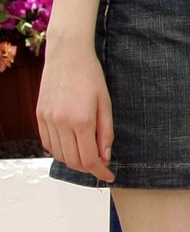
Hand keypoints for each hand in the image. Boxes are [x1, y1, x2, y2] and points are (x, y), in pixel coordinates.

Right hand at [37, 44, 114, 182]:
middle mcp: (61, 123)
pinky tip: (70, 147)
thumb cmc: (90, 75)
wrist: (67, 54)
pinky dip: (59, 151)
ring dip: (73, 161)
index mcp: (82, 120)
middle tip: (101, 166)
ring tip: (87, 156)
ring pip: (59, 155)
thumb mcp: (105, 103)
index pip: (89, 159)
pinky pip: (47, 143)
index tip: (108, 176)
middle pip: (73, 161)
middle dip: (88, 169)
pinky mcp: (39, 115)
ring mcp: (47, 120)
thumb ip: (106, 132)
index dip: (100, 172)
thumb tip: (104, 157)